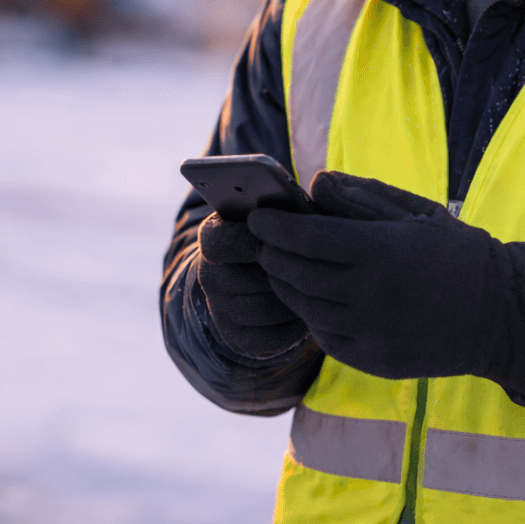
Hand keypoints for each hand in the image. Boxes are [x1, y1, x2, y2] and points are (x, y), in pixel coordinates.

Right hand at [195, 211, 307, 358]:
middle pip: (254, 278)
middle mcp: (209, 275)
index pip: (225, 241)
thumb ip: (285, 202)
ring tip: (316, 289)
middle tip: (314, 266)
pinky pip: (271, 338)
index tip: (283, 238)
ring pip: (267, 309)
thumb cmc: (277, 237)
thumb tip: (310, 185)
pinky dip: (294, 327)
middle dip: (289, 272)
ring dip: (296, 300)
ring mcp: (219, 309)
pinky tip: (306, 311)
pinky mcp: (235, 338)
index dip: (258, 241)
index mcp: (212, 237)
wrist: (253, 277)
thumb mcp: (274, 214)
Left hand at [250, 172, 524, 382]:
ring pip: (304, 306)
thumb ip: (361, 197)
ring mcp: (369, 333)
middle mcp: (369, 295)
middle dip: (271, 253)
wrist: (501, 316)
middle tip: (261, 240)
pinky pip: (324, 335)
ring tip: (280, 266)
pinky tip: (311, 297)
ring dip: (285, 284)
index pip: (304, 236)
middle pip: (295, 272)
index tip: (258, 215)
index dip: (274, 226)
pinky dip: (310, 313)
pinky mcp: (372, 361)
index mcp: (379, 251)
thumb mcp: (415, 213)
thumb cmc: (456, 253)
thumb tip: (314, 183)